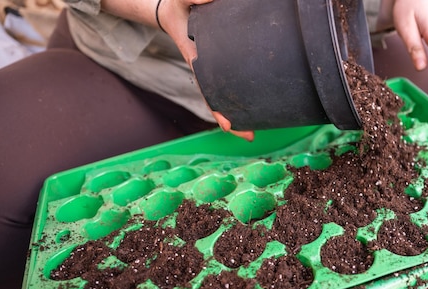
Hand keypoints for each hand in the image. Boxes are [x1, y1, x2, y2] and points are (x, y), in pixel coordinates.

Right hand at [157, 0, 254, 140]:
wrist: (173, 9)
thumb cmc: (178, 4)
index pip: (207, 88)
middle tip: (250, 137)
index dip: (216, 108)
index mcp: (196, 58)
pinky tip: (253, 104)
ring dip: (237, 113)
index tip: (227, 126)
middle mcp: (204, 68)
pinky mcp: (218, 64)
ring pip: (223, 96)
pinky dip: (238, 95)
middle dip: (232, 121)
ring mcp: (211, 69)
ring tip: (254, 131)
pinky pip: (228, 83)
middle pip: (217, 101)